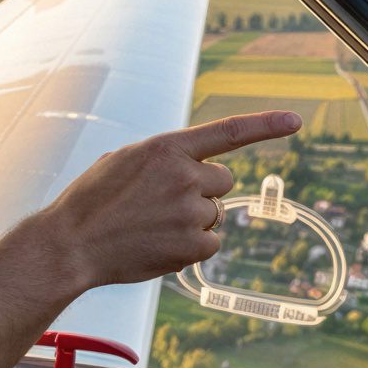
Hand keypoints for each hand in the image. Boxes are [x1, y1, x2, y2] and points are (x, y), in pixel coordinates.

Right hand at [32, 110, 301, 294]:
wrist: (71, 244)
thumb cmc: (92, 201)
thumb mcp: (125, 160)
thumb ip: (165, 158)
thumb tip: (195, 169)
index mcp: (167, 148)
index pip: (228, 133)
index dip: (265, 125)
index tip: (296, 121)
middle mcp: (184, 176)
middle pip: (222, 180)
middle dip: (202, 190)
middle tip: (163, 203)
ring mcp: (191, 211)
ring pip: (215, 213)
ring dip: (194, 219)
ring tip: (152, 226)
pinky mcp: (193, 245)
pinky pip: (211, 242)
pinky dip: (192, 246)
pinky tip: (160, 244)